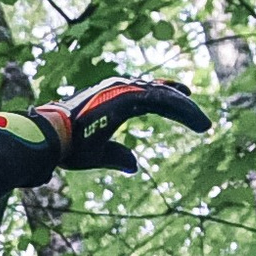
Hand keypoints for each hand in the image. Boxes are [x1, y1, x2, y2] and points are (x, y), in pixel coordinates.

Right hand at [38, 77, 211, 173]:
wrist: (51, 137)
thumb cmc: (68, 145)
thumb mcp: (97, 153)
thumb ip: (117, 157)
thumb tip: (135, 166)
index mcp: (112, 100)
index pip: (147, 94)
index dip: (167, 98)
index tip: (184, 99)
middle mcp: (119, 89)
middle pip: (159, 92)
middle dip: (181, 103)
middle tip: (199, 117)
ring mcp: (124, 90)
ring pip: (165, 96)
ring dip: (187, 109)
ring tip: (203, 124)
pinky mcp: (129, 98)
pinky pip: (164, 101)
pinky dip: (183, 110)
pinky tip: (197, 122)